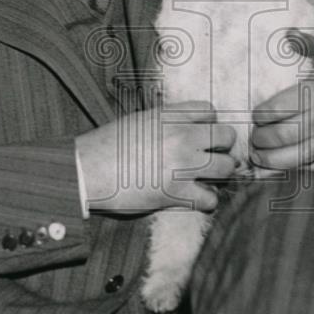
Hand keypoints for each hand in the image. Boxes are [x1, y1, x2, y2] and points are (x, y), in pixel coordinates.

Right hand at [75, 101, 236, 213]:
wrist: (86, 171)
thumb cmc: (106, 147)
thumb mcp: (138, 121)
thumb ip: (166, 121)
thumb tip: (187, 128)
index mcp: (169, 115)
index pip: (210, 111)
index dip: (207, 125)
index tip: (198, 135)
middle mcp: (181, 136)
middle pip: (226, 137)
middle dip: (220, 148)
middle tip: (207, 158)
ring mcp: (182, 165)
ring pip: (226, 168)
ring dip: (217, 175)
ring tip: (203, 179)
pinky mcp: (177, 193)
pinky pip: (211, 199)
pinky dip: (205, 201)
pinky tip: (193, 198)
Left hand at [250, 30, 313, 173]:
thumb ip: (307, 44)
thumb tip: (288, 34)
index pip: (279, 108)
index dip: (261, 116)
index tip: (255, 116)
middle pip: (283, 135)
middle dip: (261, 140)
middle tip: (253, 138)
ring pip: (296, 157)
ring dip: (271, 160)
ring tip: (258, 156)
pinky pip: (313, 169)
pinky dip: (294, 171)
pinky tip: (279, 167)